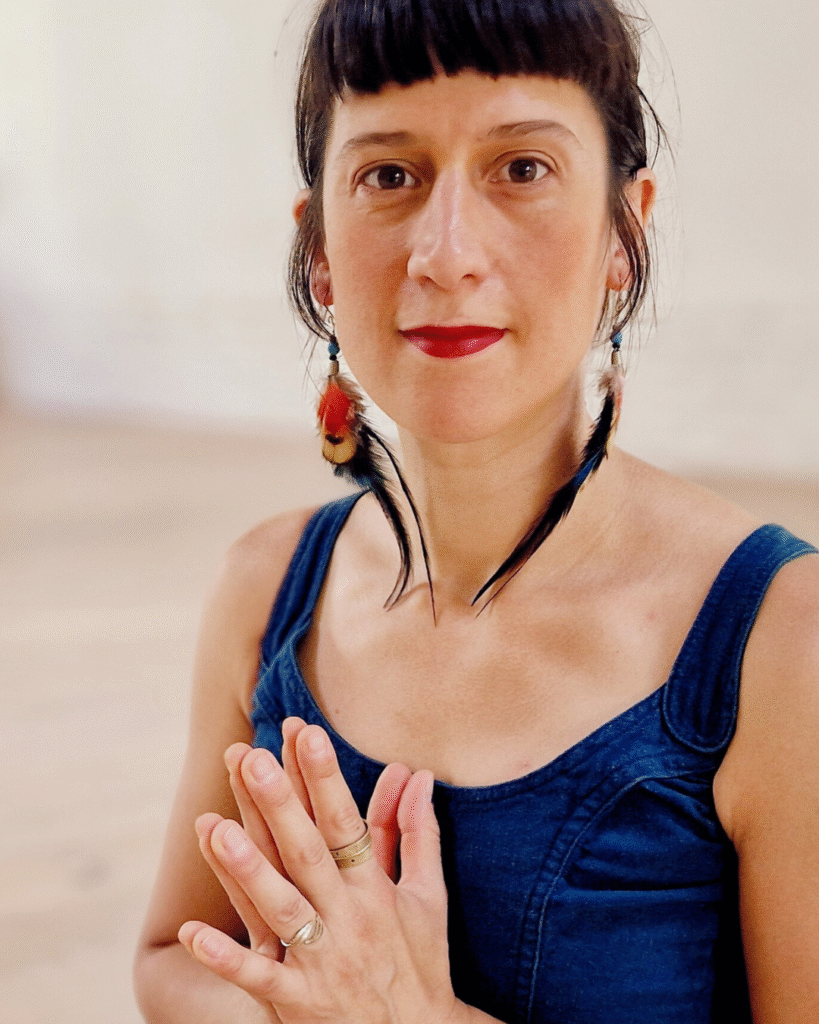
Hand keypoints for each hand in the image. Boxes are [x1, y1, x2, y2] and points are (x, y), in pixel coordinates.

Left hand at [178, 727, 464, 1023]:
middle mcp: (348, 920)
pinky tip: (191, 932)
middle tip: (252, 760)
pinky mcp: (298, 1003)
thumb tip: (420, 776)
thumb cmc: (422, 964)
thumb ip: (418, 833)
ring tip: (214, 827)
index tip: (306, 733)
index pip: (346, 823)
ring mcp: (322, 962)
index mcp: (376, 890)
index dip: (324, 778)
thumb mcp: (428, 897)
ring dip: (247, 869)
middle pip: (308, 854)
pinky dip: (225, 957)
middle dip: (279, 805)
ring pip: (280, 908)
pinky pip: (257, 979)